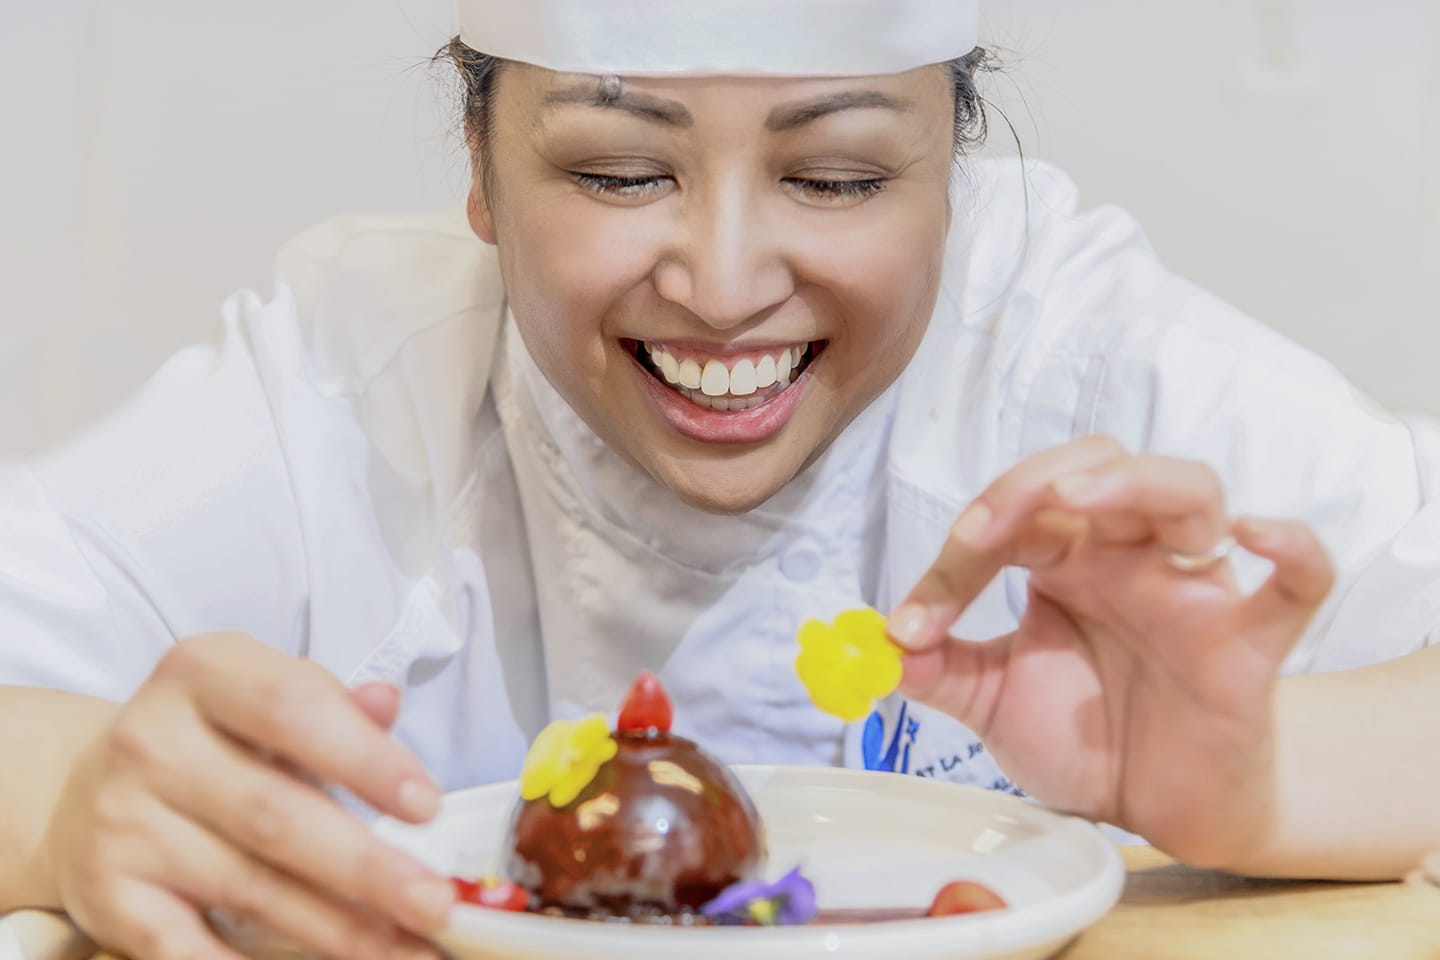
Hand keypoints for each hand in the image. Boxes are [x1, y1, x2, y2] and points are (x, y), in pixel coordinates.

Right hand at [43, 633, 450, 959]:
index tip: (428, 806)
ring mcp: (124, 822)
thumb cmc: (215, 739)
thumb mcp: (267, 696)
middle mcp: (153, 742)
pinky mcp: (108, 894)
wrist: (90, 786)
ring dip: (338, 929)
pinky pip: (187, 950)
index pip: (292, 708)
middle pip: (275, 815)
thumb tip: (384, 703)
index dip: (365, 760)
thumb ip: (332, 703)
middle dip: (366, 869)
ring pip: (249, 887)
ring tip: (407, 948)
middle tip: (436, 903)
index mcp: (203, 673)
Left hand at [888, 435, 1334, 866]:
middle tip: (986, 531)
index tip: (914, 623)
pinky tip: (1254, 535)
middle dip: (1033, 482)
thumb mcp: (993, 703)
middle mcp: (1128, 555)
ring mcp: (1193, 589)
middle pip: (1099, 463)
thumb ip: (939, 671)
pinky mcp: (1251, 642)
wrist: (1156, 808)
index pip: (1014, 513)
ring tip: (1077, 500)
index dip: (959, 554)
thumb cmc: (1086, 736)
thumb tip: (878, 644)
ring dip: (1133, 483)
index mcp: (1064, 558)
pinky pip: (1298, 579)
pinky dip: (1291, 548)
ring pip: (1190, 489)